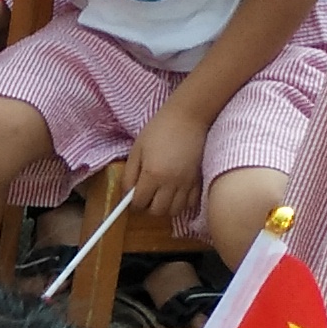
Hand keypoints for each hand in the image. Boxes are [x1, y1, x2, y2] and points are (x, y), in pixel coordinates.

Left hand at [117, 101, 208, 225]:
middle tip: (147, 196)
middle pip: (157, 211)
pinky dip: (182, 203)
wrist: (189, 116)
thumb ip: (129, 175)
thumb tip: (127, 194)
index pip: (139, 203)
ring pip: (175, 210)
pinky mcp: (200, 179)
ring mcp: (187, 182)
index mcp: (152, 174)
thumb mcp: (137, 150)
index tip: (133, 197)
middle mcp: (171, 182)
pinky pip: (191, 202)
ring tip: (161, 196)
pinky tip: (176, 193)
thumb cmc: (159, 130)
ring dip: (166, 207)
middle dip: (149, 207)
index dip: (133, 203)